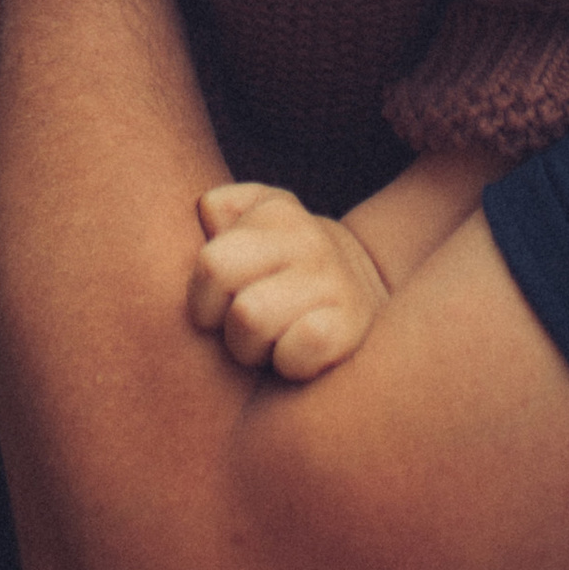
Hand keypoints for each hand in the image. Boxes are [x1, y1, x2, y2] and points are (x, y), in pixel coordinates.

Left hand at [188, 180, 391, 382]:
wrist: (365, 294)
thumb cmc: (290, 268)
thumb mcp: (262, 223)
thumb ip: (228, 208)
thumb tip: (209, 212)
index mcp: (274, 212)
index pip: (208, 259)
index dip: (203, 296)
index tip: (224, 306)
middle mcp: (305, 237)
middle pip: (218, 272)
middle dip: (219, 315)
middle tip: (243, 328)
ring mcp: (332, 278)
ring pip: (250, 315)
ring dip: (250, 346)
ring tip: (269, 343)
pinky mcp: (353, 323)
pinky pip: (302, 344)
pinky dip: (291, 361)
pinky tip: (298, 356)